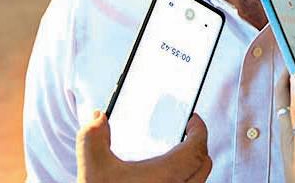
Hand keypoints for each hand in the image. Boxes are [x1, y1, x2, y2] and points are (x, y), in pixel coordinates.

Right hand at [76, 111, 211, 182]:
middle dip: (197, 147)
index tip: (192, 120)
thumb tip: (98, 117)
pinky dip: (183, 182)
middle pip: (202, 167)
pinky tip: (164, 178)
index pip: (197, 150)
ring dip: (191, 167)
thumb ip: (92, 138)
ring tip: (176, 156)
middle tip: (186, 134)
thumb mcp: (91, 170)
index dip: (199, 130)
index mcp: (163, 178)